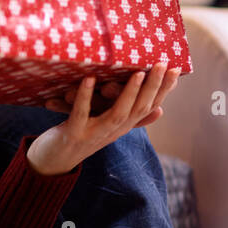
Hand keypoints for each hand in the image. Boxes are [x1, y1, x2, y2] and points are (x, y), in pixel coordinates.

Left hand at [26, 64, 179, 175]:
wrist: (52, 163)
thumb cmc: (80, 137)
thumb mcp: (108, 127)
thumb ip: (131, 118)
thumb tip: (160, 110)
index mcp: (122, 128)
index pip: (149, 108)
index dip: (164, 90)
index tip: (176, 70)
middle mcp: (112, 132)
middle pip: (138, 109)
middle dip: (153, 87)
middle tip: (162, 64)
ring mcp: (93, 134)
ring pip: (117, 114)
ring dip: (128, 93)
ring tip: (137, 73)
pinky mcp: (73, 135)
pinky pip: (80, 114)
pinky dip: (85, 96)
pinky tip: (89, 79)